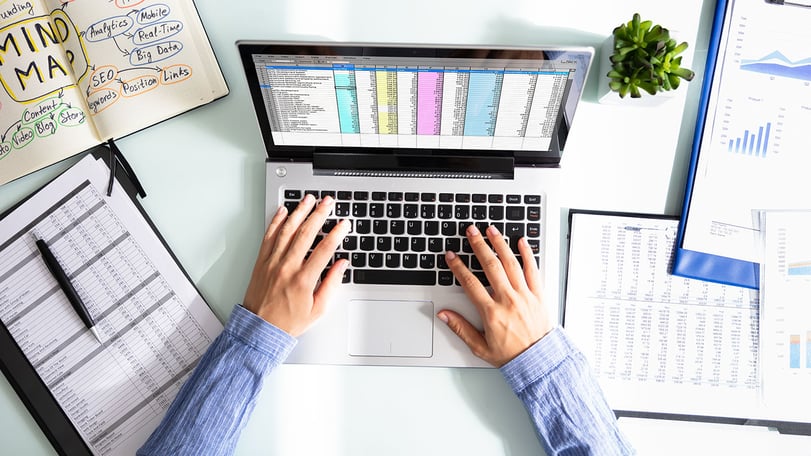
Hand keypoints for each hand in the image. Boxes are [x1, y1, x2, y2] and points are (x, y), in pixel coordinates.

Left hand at [243, 194, 349, 336]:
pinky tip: (283, 211)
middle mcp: (287, 268)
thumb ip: (331, 284)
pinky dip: (276, 222)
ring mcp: (272, 262)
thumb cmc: (288, 322)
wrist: (259, 329)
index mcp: (303, 280)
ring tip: (308, 199)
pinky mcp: (261, 262)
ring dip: (299, 212)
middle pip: (306, 234)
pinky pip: (269, 236)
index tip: (344, 224)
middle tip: (328, 202)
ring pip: (287, 230)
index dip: (336, 234)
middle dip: (319, 214)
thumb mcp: (318, 309)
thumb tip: (342, 265)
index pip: (324, 250)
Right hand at [438, 225, 552, 366]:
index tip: (451, 256)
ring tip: (491, 230)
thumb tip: (443, 315)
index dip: (458, 267)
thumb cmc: (511, 355)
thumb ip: (460, 328)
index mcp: (492, 313)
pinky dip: (527, 254)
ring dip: (500, 244)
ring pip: (511, 263)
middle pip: (490, 266)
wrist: (539, 361)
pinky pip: (533, 270)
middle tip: (471, 232)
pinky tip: (521, 241)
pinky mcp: (539, 295)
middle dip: (478, 246)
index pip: (470, 283)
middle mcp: (508, 300)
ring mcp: (525, 295)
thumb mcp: (480, 347)